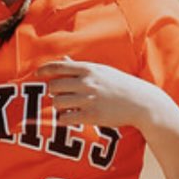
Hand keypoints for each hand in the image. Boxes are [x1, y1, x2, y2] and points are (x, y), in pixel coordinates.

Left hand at [37, 58, 158, 129]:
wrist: (142, 102)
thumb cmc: (120, 85)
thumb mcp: (102, 71)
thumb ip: (80, 67)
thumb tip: (62, 58)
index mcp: (89, 69)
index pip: (59, 67)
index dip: (44, 70)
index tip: (36, 74)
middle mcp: (87, 83)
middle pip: (54, 87)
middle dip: (54, 92)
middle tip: (62, 97)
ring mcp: (89, 99)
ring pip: (58, 103)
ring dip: (59, 107)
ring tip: (68, 108)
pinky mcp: (92, 116)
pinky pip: (66, 118)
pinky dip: (64, 119)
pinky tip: (70, 118)